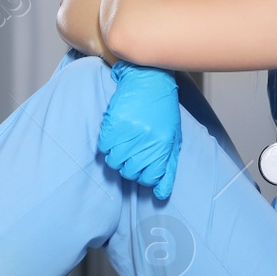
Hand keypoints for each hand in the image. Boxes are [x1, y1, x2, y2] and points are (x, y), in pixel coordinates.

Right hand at [97, 60, 181, 198]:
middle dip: (129, 168)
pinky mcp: (114, 123)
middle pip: (129, 172)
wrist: (149, 81)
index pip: (149, 178)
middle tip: (131, 155)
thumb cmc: (163, 111)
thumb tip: (161, 194)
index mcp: (163, 146)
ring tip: (122, 145)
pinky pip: (104, 147)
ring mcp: (128, 132)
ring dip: (116, 157)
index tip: (142, 168)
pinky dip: (107, 145)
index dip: (144, 176)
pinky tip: (114, 136)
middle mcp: (146, 141)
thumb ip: (167, 168)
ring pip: (113, 161)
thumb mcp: (173, 139)